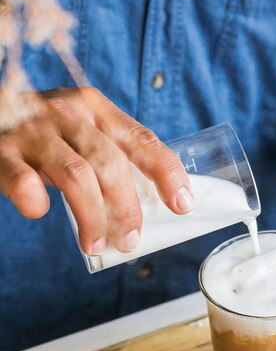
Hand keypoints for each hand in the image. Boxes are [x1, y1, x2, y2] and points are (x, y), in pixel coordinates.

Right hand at [0, 87, 192, 255]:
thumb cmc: (44, 132)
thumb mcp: (79, 128)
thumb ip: (107, 153)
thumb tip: (145, 207)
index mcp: (94, 107)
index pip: (140, 138)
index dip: (166, 172)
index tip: (182, 205)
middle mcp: (67, 113)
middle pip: (110, 162)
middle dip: (127, 207)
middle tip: (131, 240)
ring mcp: (33, 131)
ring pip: (75, 176)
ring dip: (92, 216)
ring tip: (97, 243)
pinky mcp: (2, 151)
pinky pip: (23, 182)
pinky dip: (36, 202)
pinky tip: (41, 211)